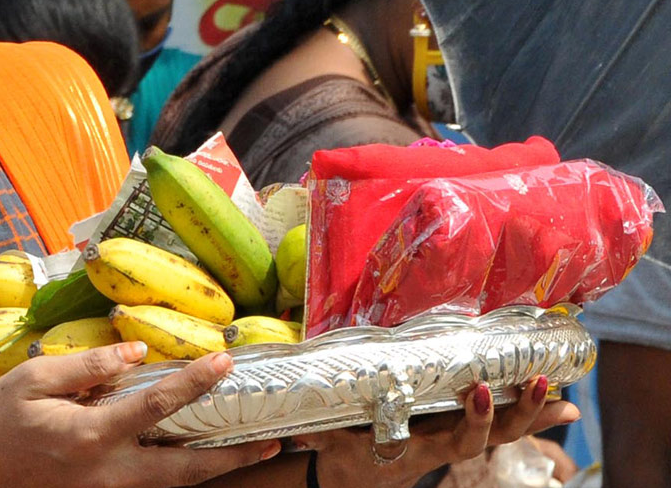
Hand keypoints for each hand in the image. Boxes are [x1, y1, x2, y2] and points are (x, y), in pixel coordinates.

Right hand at [0, 342, 279, 487]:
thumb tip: (137, 350)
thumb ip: (89, 365)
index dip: (195, 382)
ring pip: (175, 485)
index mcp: (91, 435)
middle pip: (185, 468)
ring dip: (216, 468)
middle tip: (272, 441)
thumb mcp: (33, 380)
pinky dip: (183, 476)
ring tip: (253, 453)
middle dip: (232, 456)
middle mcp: (109, 472)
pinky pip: (152, 487)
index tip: (225, 362)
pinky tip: (201, 459)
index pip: (157, 405)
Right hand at [295, 376, 579, 487]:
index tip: (481, 390)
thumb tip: (299, 423)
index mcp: (423, 450)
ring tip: (561, 395)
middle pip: (494, 437)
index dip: (475, 419)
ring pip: (504, 432)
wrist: (354, 481)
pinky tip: (562, 404)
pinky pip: (501, 424)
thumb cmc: (346, 462)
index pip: (457, 440)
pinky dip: (532, 415)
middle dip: (520, 414)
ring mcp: (454, 439)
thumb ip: (322, 434)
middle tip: (535, 382)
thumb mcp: (334, 449)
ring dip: (534, 415)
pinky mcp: (456, 430)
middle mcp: (445, 445)